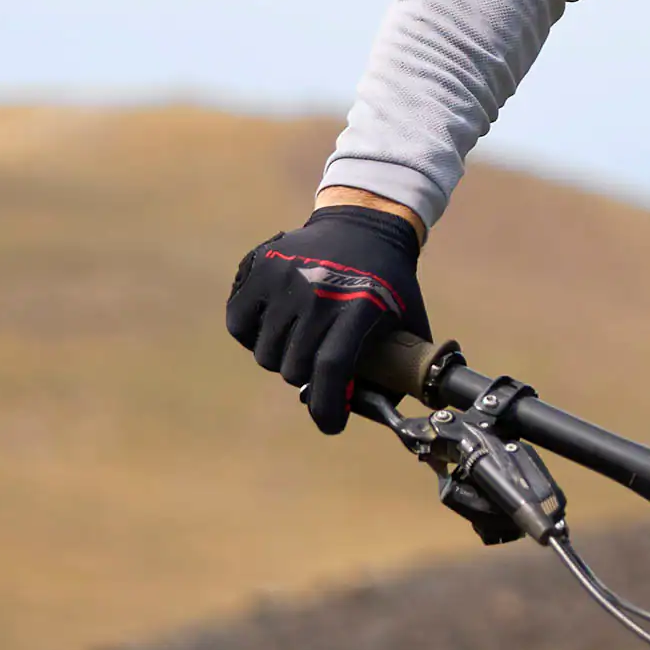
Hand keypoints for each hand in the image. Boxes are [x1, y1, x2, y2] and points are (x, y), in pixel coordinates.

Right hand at [225, 206, 427, 433]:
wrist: (363, 224)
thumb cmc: (390, 283)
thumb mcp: (409, 320)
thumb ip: (402, 367)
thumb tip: (390, 415)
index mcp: (360, 305)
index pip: (332, 368)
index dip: (329, 406)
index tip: (331, 424)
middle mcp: (318, 292)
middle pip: (295, 368)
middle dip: (308, 380)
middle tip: (320, 367)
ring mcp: (283, 278)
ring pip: (266, 354)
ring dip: (282, 359)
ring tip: (302, 343)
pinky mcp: (257, 269)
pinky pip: (240, 326)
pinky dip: (253, 336)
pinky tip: (277, 327)